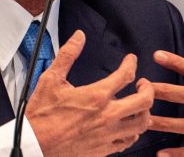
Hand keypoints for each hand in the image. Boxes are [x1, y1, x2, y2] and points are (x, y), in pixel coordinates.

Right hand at [25, 29, 153, 155]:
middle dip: (148, 89)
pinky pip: (128, 142)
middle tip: (143, 84)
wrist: (35, 144)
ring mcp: (108, 135)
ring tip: (140, 106)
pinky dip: (133, 133)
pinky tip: (129, 127)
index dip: (131, 64)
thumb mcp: (51, 79)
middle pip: (144, 101)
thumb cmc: (42, 115)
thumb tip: (79, 37)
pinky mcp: (104, 149)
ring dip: (144, 112)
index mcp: (96, 96)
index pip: (125, 75)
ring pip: (141, 124)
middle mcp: (107, 116)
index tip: (131, 61)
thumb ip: (68, 55)